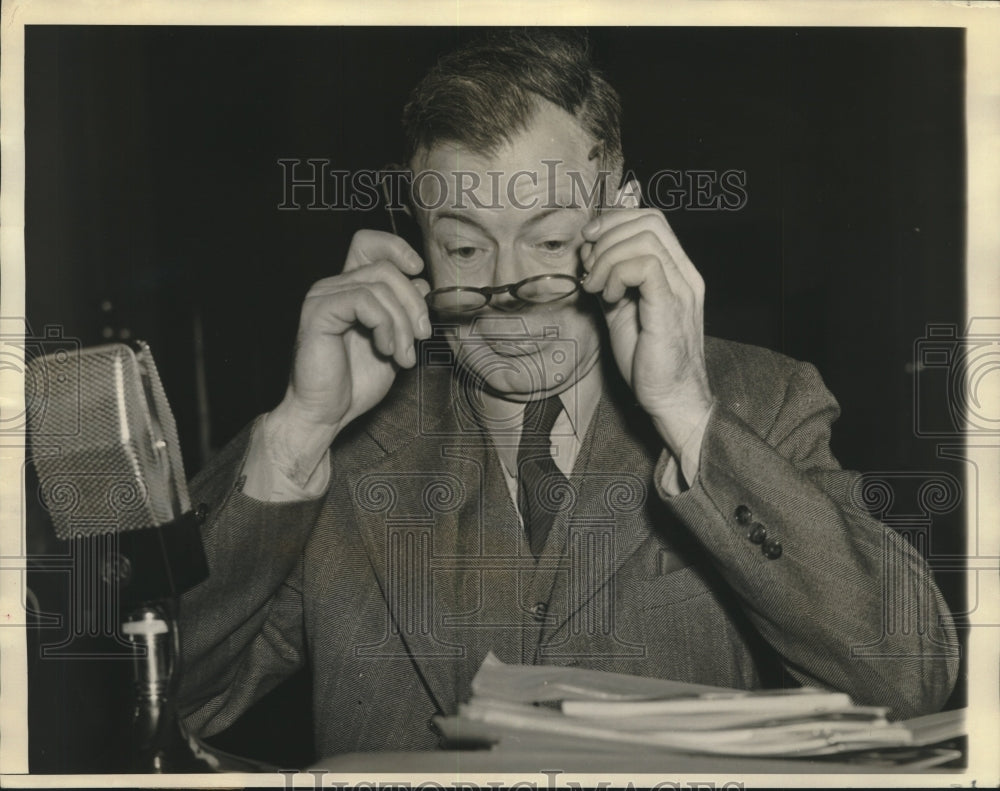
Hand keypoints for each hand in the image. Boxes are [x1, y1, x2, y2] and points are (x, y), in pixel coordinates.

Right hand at [266, 230, 431, 483]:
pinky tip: (386, 350)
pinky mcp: (319, 312)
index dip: (396, 248)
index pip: (367, 243)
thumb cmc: (355, 384)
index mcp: (349, 290)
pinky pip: (364, 300)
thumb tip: (420, 283)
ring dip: (403, 323)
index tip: (418, 272)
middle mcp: (333, 287)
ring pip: (380, 285)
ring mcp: (323, 297)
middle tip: (421, 337)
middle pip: (385, 267)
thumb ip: (404, 314)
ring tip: (403, 356)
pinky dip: (386, 326)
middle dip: (414, 303)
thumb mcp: (393, 344)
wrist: (326, 415)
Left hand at [579, 188, 712, 455]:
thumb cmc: (647, 360)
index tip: (590, 243)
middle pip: (649, 221)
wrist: (670, 398)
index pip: (652, 220)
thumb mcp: (622, 310)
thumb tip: (590, 255)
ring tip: (596, 287)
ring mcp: (682, 288)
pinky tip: (608, 296)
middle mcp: (685, 275)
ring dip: (608, 257)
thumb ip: (611, 280)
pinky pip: (645, 266)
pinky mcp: (670, 306)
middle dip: (608, 235)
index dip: (615, 221)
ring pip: (645, 239)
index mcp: (677, 272)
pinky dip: (616, 274)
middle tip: (589, 268)